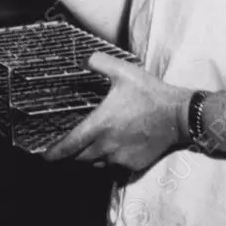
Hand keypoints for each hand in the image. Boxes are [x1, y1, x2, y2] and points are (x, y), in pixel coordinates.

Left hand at [43, 52, 192, 171]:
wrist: (180, 115)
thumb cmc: (150, 93)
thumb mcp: (123, 71)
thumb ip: (99, 62)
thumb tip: (82, 59)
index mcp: (100, 125)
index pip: (68, 145)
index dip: (54, 152)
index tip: (45, 155)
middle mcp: (107, 146)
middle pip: (79, 157)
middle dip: (71, 153)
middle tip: (69, 145)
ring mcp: (120, 158)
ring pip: (96, 163)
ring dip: (90, 156)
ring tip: (92, 143)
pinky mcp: (134, 165)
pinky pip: (114, 166)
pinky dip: (110, 159)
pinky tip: (115, 145)